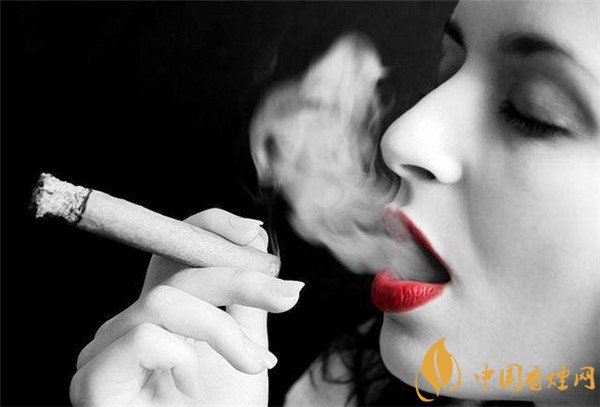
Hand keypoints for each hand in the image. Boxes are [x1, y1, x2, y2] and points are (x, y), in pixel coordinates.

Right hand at [70, 208, 302, 405]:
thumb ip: (248, 303)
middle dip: (239, 279)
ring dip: (221, 329)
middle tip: (285, 296)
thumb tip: (262, 248)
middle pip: (178, 274)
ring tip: (250, 363)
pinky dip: (181, 355)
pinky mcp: (94, 380)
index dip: (208, 228)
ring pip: (165, 301)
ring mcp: (107, 351)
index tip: (255, 232)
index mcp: (165, 315)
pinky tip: (189, 384)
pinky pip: (143, 337)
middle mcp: (131, 325)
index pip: (175, 253)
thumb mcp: (246, 349)